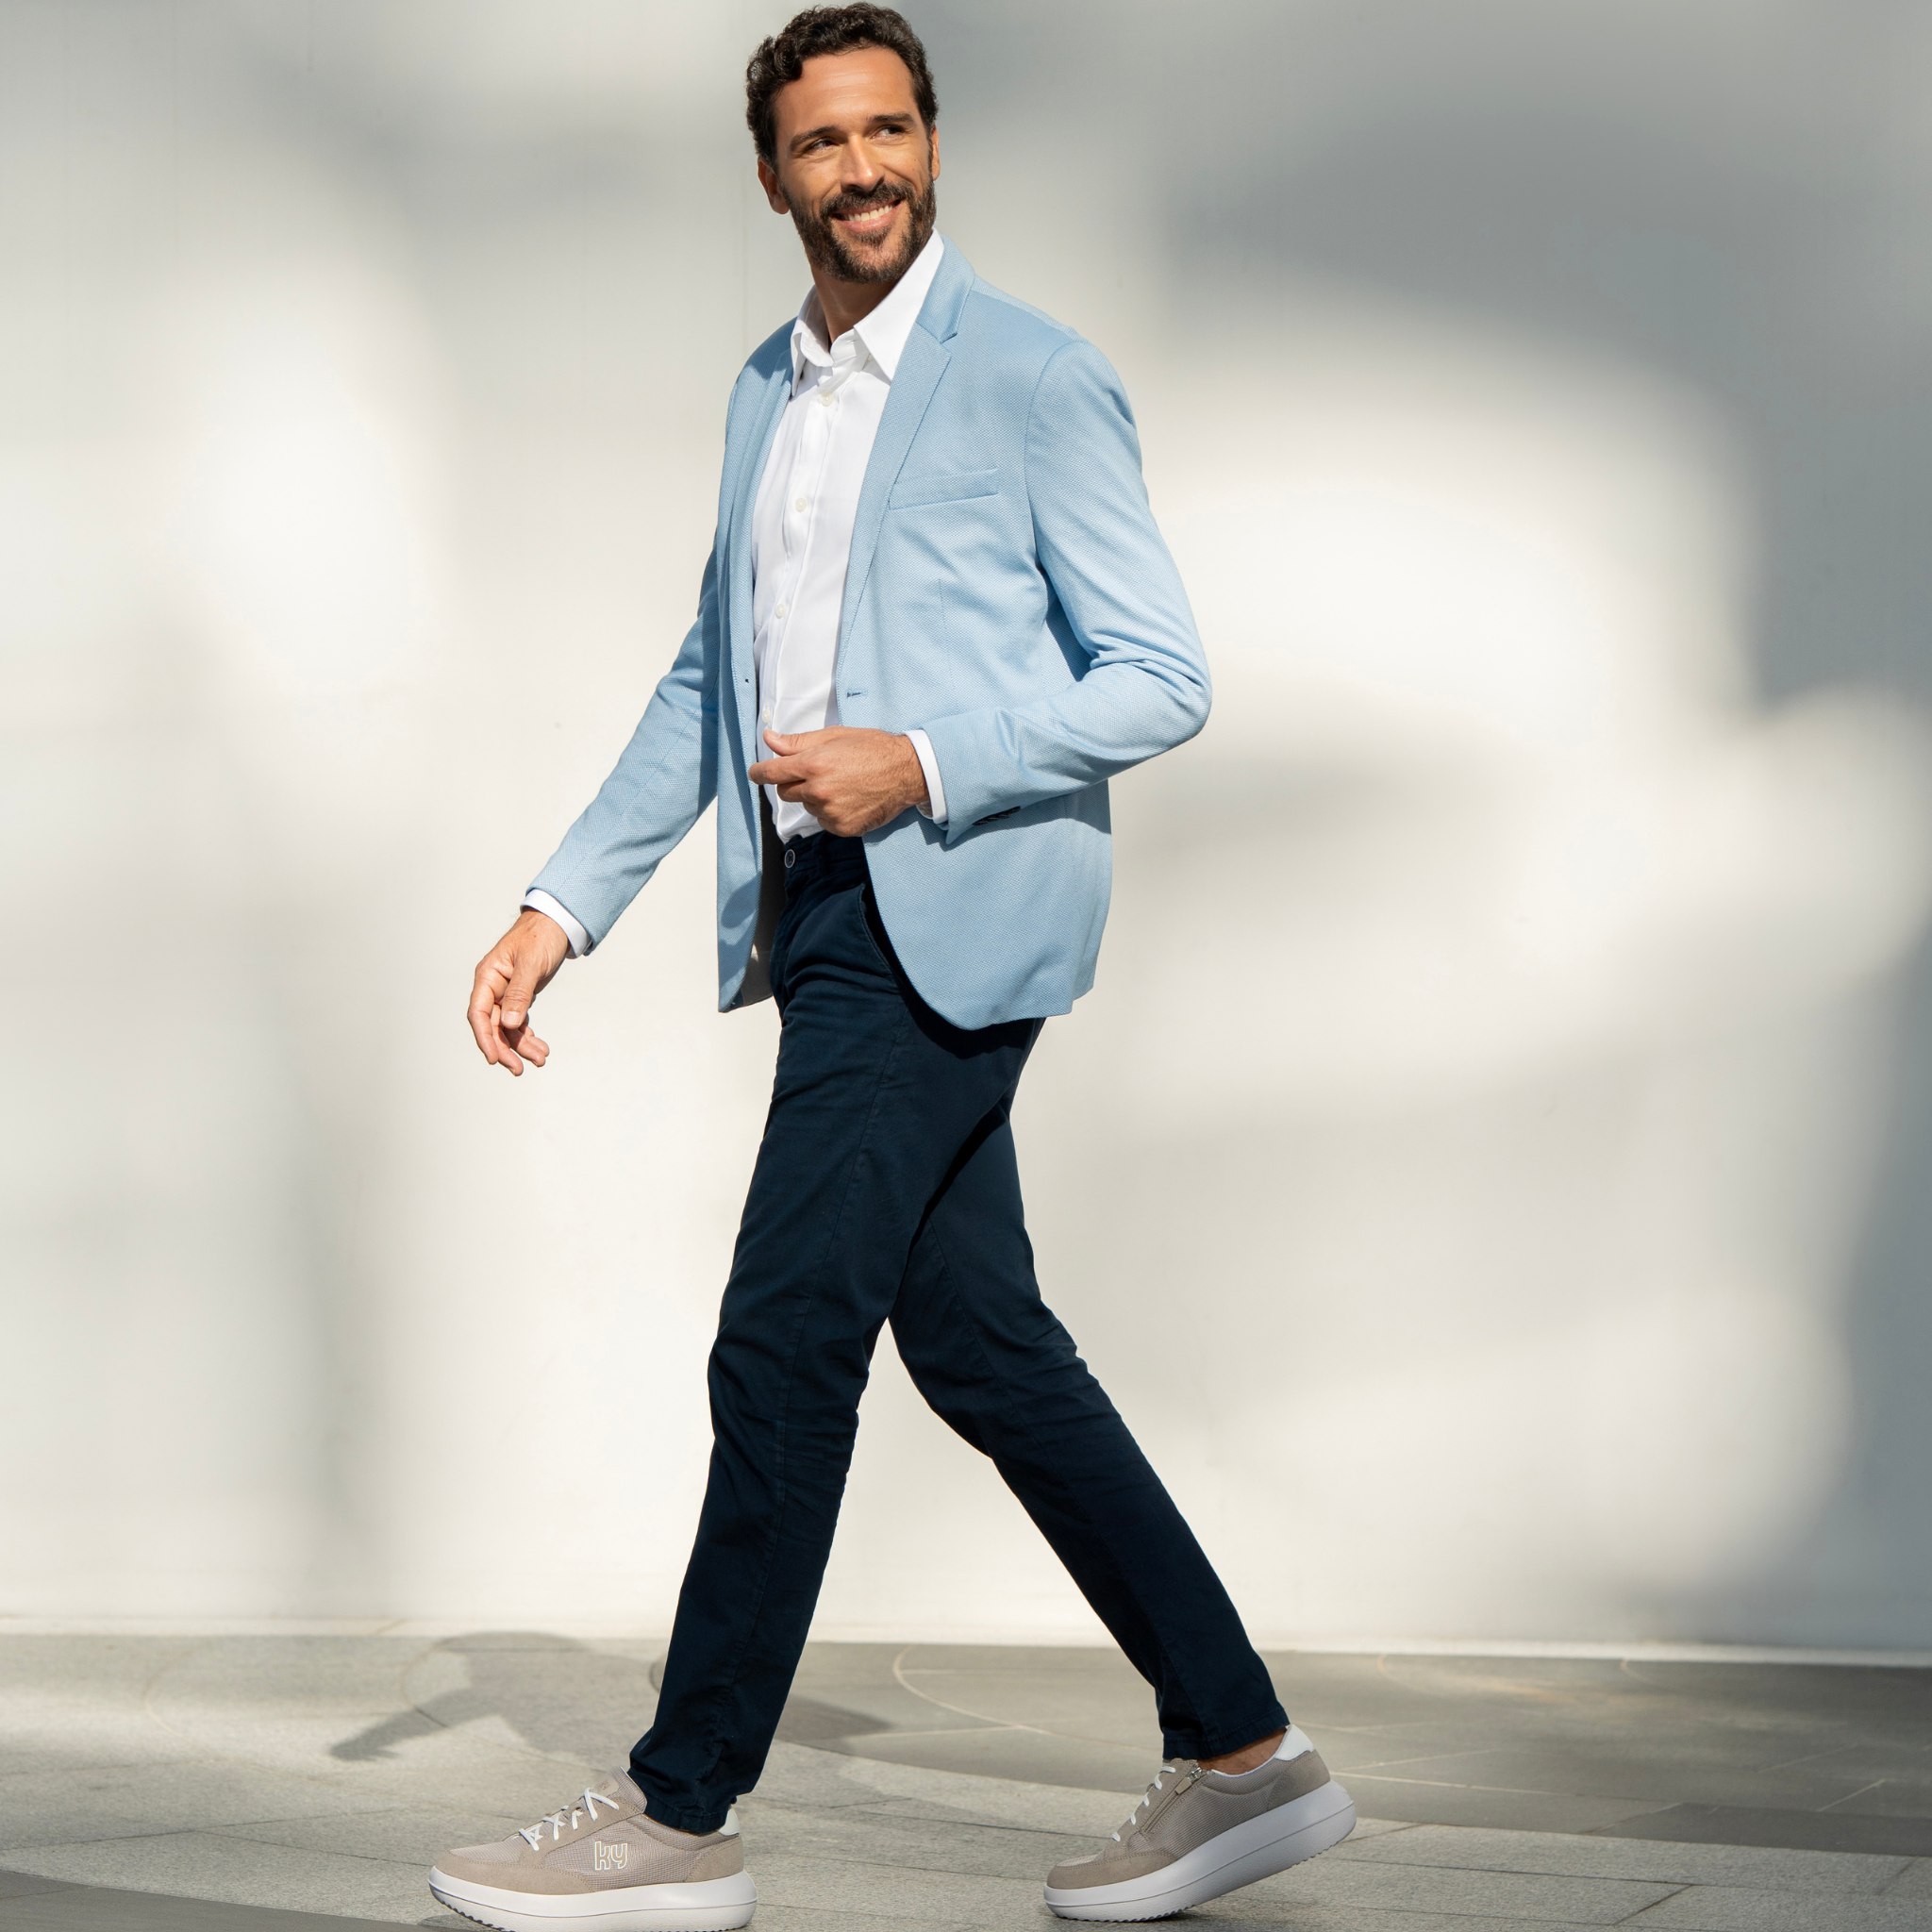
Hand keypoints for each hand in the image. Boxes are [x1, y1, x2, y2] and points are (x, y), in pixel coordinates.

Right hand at [467, 909, 570, 1075]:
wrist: (556, 924)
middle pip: (492, 1025)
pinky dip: (528, 1035)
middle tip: (520, 1069)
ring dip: (522, 1045)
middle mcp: (493, 987)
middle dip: (506, 1048)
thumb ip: (519, 993)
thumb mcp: (531, 963)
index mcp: (488, 977)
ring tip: (540, 1059)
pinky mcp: (520, 996)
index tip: (493, 1059)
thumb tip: (508, 1023)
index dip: (484, 1038)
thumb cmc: (540, 936)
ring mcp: (506, 993)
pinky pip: (519, 1022)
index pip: (478, 1013)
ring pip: (508, 1027)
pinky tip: (540, 1048)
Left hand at [747, 727, 928, 836]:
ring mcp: (831, 812)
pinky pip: (824, 821)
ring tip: (841, 784)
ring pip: (807, 807)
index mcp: (814, 764)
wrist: (906, 772)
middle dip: (793, 782)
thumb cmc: (873, 748)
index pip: (771, 773)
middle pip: (785, 792)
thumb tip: (769, 739)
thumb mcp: (834, 736)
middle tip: (817, 772)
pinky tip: (849, 799)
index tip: (755, 773)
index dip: (758, 772)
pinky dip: (830, 812)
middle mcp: (819, 791)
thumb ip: (798, 742)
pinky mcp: (842, 827)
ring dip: (815, 797)